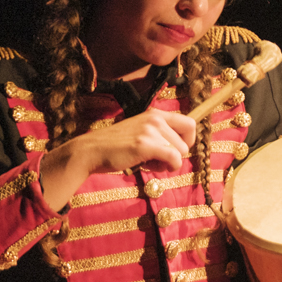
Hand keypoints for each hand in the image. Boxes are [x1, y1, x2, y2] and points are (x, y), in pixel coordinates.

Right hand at [40, 110, 196, 207]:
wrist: (92, 151)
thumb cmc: (117, 147)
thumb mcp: (141, 132)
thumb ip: (160, 135)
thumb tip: (183, 149)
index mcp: (156, 114)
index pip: (190, 123)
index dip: (187, 141)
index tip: (175, 150)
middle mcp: (155, 118)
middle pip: (187, 143)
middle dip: (175, 156)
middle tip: (156, 159)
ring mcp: (150, 130)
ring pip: (181, 152)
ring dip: (167, 163)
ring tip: (148, 161)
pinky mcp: (146, 144)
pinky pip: (174, 159)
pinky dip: (168, 168)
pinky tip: (150, 166)